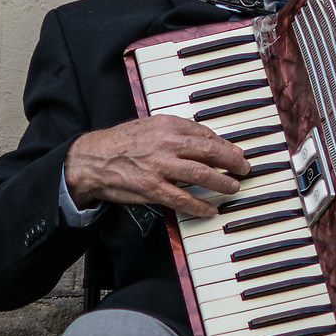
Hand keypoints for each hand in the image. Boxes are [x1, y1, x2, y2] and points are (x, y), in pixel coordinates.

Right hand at [65, 117, 252, 218]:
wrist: (91, 159)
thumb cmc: (119, 143)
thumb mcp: (148, 126)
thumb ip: (174, 131)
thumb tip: (203, 138)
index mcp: (167, 125)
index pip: (204, 133)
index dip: (224, 144)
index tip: (235, 152)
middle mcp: (166, 143)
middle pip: (210, 152)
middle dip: (232, 161)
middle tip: (244, 168)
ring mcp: (160, 167)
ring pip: (202, 175)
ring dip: (223, 182)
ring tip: (233, 187)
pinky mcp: (152, 188)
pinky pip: (183, 199)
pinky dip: (200, 206)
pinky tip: (210, 210)